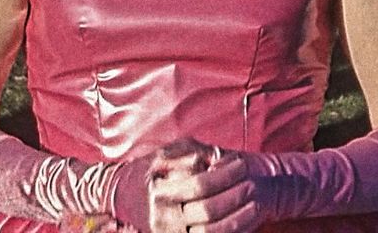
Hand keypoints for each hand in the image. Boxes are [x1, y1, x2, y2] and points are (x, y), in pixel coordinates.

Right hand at [148, 140, 265, 232]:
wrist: (123, 197)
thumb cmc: (149, 170)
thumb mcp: (165, 153)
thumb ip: (190, 154)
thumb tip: (218, 159)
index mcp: (159, 192)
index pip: (199, 184)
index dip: (225, 174)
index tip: (242, 163)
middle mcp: (163, 219)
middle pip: (208, 211)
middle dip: (234, 197)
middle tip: (252, 184)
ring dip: (236, 219)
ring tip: (254, 204)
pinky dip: (227, 231)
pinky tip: (243, 222)